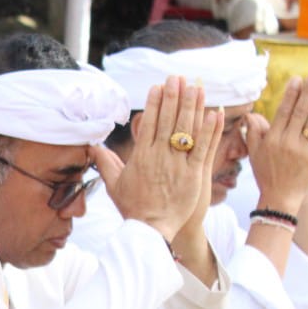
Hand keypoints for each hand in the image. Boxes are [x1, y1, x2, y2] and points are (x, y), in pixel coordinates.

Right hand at [91, 77, 221, 240]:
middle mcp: (160, 157)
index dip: (155, 103)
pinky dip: (210, 130)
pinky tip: (215, 113)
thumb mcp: (114, 185)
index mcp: (141, 157)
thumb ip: (105, 163)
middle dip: (174, 96)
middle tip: (178, 77)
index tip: (159, 86)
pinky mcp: (194, 175)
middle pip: (169, 121)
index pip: (149, 123)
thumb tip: (92, 147)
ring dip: (193, 106)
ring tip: (197, 87)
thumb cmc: (133, 209)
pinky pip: (204, 148)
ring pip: (187, 130)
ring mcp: (178, 165)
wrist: (150, 230)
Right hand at [245, 75, 307, 213]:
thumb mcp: (254, 154)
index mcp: (272, 139)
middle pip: (301, 112)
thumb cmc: (267, 175)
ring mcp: (303, 150)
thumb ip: (254, 132)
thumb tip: (251, 114)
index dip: (291, 94)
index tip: (297, 79)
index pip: (283, 111)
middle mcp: (287, 142)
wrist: (280, 199)